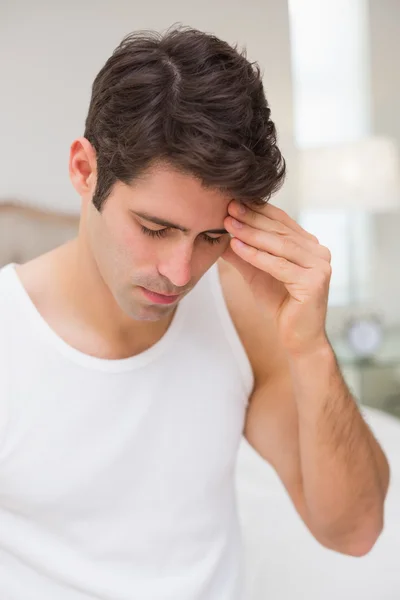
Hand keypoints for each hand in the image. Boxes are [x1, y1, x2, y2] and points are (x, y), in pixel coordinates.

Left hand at [222, 200, 331, 354]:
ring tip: (229, 225)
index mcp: (309, 246)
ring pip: (280, 245)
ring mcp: (320, 266)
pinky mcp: (314, 282)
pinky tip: (237, 247)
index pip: (282, 222)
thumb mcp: (255, 273)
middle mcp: (319, 252)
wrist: (296, 337)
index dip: (258, 210)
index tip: (233, 201)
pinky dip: (256, 255)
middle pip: (280, 231)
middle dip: (252, 219)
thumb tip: (220, 232)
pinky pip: (279, 265)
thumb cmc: (279, 304)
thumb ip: (243, 253)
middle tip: (228, 208)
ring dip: (251, 234)